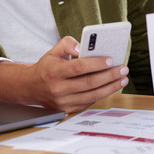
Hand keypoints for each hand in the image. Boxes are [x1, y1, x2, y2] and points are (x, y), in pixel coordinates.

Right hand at [0, 36, 128, 112]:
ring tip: (123, 78)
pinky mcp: (68, 109)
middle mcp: (58, 89)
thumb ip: (68, 44)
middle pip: (89, 83)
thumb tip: (82, 46)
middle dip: (109, 75)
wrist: (31, 87)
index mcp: (54, 72)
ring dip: (111, 87)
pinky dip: (103, 94)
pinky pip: (89, 102)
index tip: (110, 59)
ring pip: (92, 95)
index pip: (78, 67)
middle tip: (123, 68)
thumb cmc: (46, 67)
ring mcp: (63, 101)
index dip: (96, 64)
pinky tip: (112, 86)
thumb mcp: (53, 51)